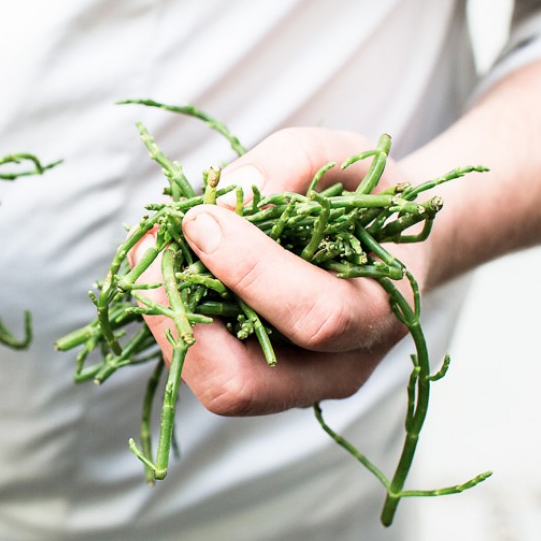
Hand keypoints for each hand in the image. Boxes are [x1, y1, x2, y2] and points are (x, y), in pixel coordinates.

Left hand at [136, 128, 429, 415]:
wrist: (384, 244)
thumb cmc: (365, 197)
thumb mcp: (345, 156)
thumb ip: (294, 163)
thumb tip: (233, 200)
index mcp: (382, 312)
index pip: (315, 315)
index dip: (250, 268)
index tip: (203, 218)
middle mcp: (340, 367)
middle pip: (246, 383)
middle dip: (185, 315)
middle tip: (158, 248)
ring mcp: (296, 383)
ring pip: (214, 384)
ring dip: (169, 318)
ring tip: (155, 250)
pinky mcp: (258, 378)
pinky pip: (204, 368)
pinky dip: (173, 319)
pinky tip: (166, 266)